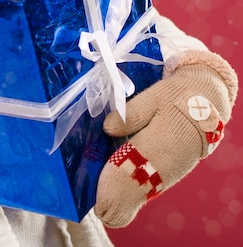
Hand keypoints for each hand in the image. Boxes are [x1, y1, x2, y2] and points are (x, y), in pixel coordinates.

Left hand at [94, 49, 237, 227]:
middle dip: (115, 198)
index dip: (113, 188)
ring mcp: (171, 171)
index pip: (132, 174)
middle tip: (97, 206)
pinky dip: (134, 189)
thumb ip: (130, 114)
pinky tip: (118, 188)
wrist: (205, 102)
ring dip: (123, 194)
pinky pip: (151, 186)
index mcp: (160, 146)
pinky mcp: (172, 171)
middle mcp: (166, 165)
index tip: (98, 200)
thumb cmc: (175, 97)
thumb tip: (107, 128)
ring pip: (144, 191)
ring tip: (102, 198)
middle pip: (137, 191)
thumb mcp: (152, 97)